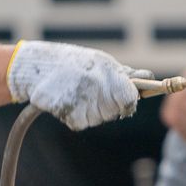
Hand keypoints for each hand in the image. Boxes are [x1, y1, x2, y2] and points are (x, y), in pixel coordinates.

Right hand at [7, 42, 139, 130]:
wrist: (37, 68)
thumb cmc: (73, 63)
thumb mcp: (100, 62)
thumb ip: (124, 73)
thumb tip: (149, 77)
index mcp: (109, 75)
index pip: (130, 100)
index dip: (128, 101)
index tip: (124, 99)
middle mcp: (98, 91)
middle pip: (116, 112)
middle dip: (110, 104)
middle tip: (94, 91)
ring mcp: (85, 106)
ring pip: (100, 118)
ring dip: (93, 110)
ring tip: (79, 93)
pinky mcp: (72, 119)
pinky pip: (84, 123)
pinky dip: (78, 115)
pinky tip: (70, 101)